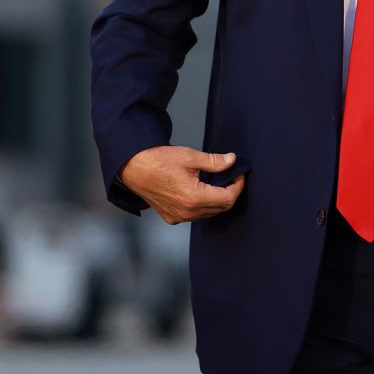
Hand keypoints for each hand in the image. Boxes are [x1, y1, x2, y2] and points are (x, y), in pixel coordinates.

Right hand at [118, 146, 244, 223]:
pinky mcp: (172, 217)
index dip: (238, 186)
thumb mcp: (190, 156)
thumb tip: (232, 160)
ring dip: (217, 200)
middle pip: (221, 208)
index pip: (228, 198)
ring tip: (216, 182)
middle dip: (230, 193)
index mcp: (193, 198)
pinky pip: (196, 215)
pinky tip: (202, 190)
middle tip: (231, 177)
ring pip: (209, 213)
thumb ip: (214, 162)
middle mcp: (187, 212)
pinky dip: (204, 205)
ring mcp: (179, 217)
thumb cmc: (159, 160)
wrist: (134, 167)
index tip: (239, 174)